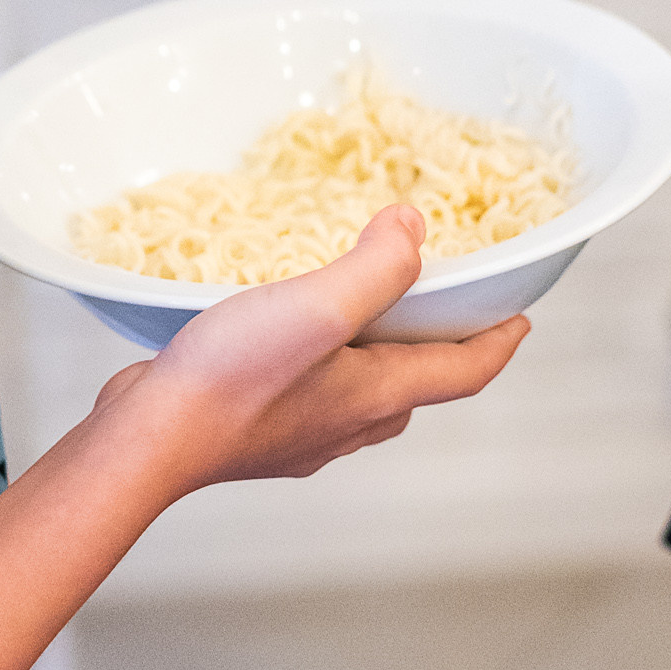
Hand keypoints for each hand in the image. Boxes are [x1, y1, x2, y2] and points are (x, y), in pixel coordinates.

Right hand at [97, 204, 528, 494]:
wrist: (149, 440)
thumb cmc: (233, 379)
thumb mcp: (318, 307)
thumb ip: (376, 267)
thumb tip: (415, 228)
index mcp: (378, 395)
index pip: (464, 372)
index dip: (499, 341)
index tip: (520, 316)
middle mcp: (348, 422)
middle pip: (416, 385)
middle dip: (438, 346)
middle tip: (439, 302)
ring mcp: (301, 433)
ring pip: (363, 394)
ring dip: (377, 355)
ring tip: (362, 309)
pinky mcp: (257, 430)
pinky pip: (310, 394)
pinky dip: (321, 363)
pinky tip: (286, 338)